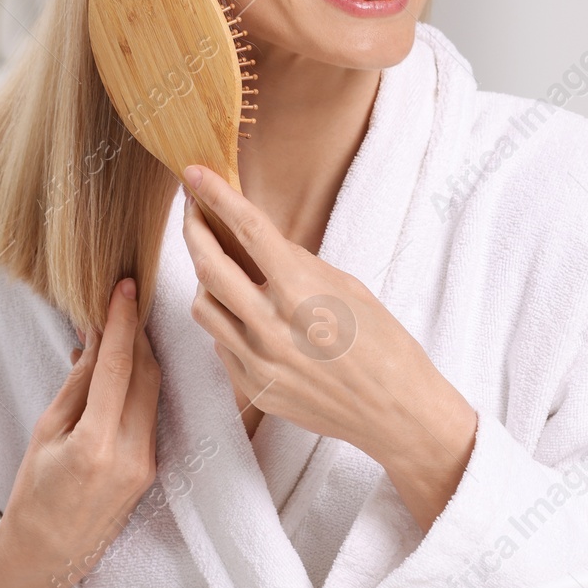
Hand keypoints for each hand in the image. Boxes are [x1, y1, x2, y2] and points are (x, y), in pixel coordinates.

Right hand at [0, 278, 159, 587]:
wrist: (49, 554)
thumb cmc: (35, 494)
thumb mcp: (45, 433)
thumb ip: (78, 385)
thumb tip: (98, 339)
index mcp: (96, 445)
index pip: (117, 367)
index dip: (124, 321)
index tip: (126, 286)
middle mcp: (132, 454)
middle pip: (146, 373)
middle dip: (137, 332)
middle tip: (121, 299)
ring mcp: (148, 462)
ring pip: (154, 390)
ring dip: (141, 354)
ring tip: (120, 326)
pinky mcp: (153, 467)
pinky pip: (150, 410)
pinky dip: (139, 382)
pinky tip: (122, 366)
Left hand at [181, 163, 476, 530]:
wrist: (396, 413)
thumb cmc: (383, 344)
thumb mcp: (347, 287)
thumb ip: (296, 263)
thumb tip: (256, 238)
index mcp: (302, 292)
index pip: (246, 229)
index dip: (216, 195)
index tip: (195, 174)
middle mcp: (272, 327)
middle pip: (207, 267)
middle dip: (192, 230)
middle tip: (191, 211)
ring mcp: (258, 362)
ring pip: (203, 307)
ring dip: (204, 279)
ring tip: (217, 264)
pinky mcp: (253, 388)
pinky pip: (221, 343)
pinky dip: (226, 321)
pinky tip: (244, 313)